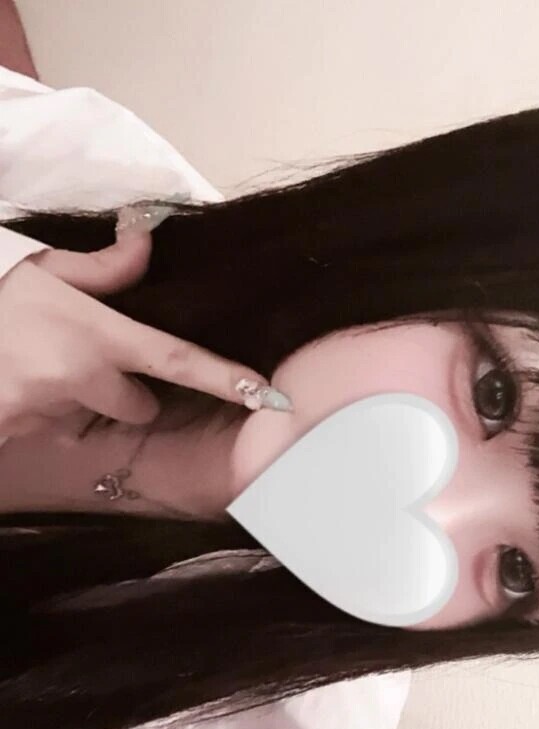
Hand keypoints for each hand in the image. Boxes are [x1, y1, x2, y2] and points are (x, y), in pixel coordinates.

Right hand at [0, 230, 283, 437]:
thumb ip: (102, 268)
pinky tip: (19, 384)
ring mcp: (51, 410)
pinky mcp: (24, 430)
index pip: (176, 360)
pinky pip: (55, 429)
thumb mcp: (43, 270)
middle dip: (125, 393)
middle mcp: (81, 378)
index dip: (224, 379)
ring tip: (38, 365)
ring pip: (91, 417)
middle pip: (139, 406)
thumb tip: (147, 239)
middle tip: (83, 360)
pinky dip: (45, 413)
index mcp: (96, 333)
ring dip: (78, 401)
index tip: (265, 395)